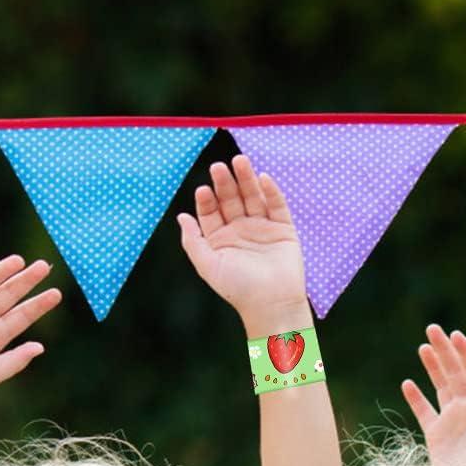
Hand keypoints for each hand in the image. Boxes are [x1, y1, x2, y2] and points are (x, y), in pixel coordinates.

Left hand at [177, 155, 308, 332]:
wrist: (272, 304)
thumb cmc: (238, 289)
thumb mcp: (208, 266)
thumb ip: (193, 241)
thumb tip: (181, 216)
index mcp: (221, 239)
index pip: (211, 211)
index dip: (207, 200)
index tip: (203, 191)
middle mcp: (241, 230)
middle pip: (231, 199)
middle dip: (225, 184)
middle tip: (219, 168)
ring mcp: (263, 228)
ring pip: (253, 197)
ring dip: (246, 179)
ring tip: (240, 161)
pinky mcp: (284, 230)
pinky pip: (277, 206)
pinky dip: (271, 192)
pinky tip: (263, 179)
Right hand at [402, 324, 465, 465]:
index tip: (455, 335)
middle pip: (456, 374)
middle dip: (445, 352)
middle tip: (432, 329)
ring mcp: (452, 422)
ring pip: (441, 387)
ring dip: (433, 367)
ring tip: (423, 347)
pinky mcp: (436, 436)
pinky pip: (424, 412)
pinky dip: (416, 398)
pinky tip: (407, 383)